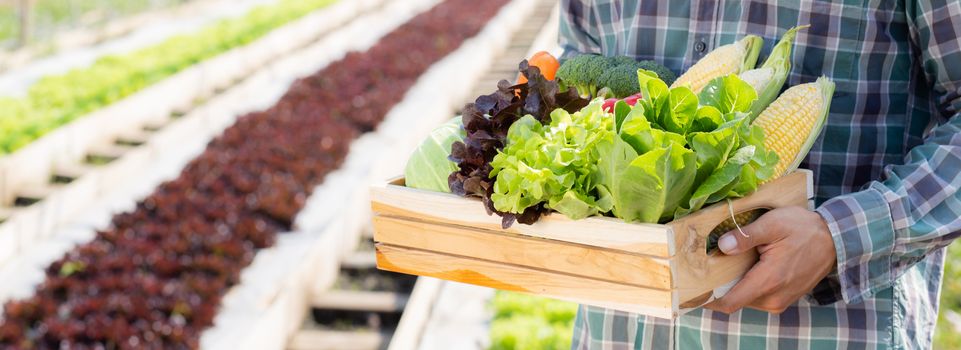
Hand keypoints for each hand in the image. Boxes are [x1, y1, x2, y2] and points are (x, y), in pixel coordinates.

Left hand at [704, 206, 836, 313]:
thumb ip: (746, 236)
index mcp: (768, 281)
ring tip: (721, 266)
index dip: (706, 300)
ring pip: (744, 299)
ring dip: (732, 287)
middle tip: (700, 270)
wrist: (836, 240)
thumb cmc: (804, 229)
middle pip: (733, 301)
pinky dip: (745, 286)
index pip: (728, 302)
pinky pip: (756, 297)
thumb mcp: (774, 224)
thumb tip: (722, 246)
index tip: (689, 291)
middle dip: (716, 289)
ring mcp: (779, 301)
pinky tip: (742, 268)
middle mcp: (773, 298)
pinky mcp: (783, 298)